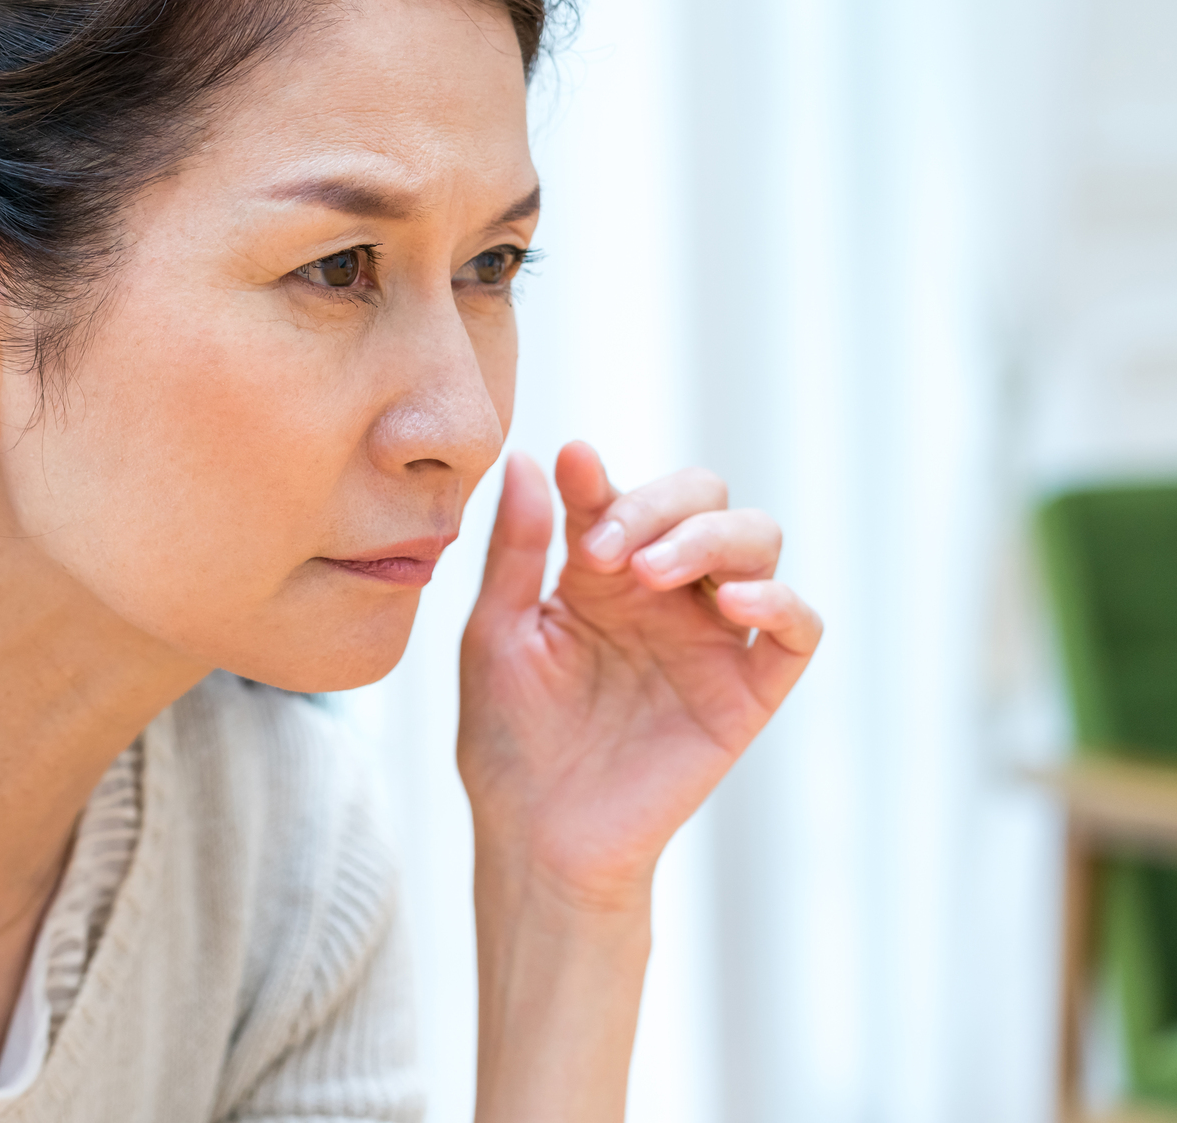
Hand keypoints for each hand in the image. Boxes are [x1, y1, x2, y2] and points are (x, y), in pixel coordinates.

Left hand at [458, 441, 821, 911]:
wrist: (538, 838)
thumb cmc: (510, 741)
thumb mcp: (497, 634)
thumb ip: (516, 550)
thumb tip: (527, 458)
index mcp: (602, 573)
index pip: (622, 496)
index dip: (602, 477)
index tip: (572, 468)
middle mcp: (665, 594)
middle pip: (705, 500)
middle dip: (662, 502)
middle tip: (605, 549)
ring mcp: (710, 637)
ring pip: (758, 543)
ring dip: (713, 537)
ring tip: (655, 571)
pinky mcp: (747, 691)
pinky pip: (797, 629)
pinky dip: (780, 602)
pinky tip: (732, 603)